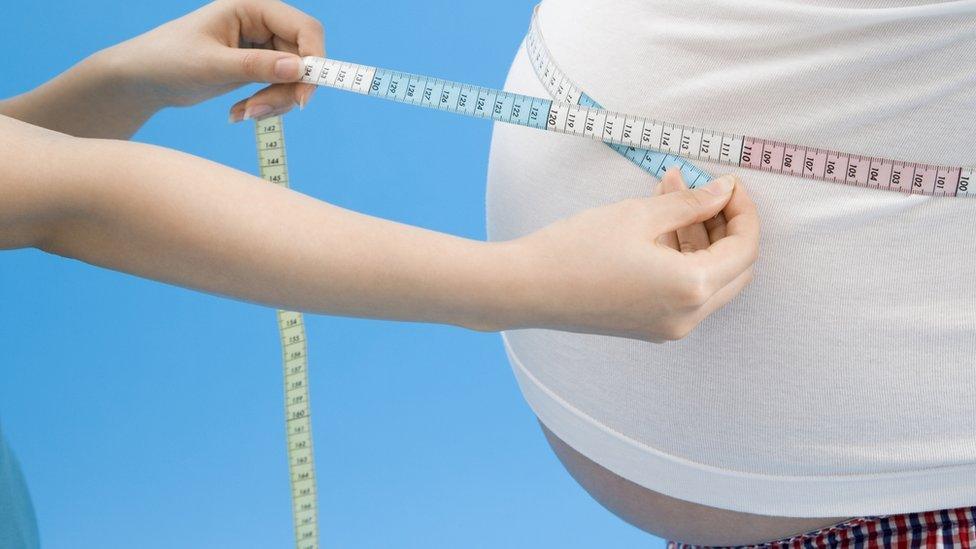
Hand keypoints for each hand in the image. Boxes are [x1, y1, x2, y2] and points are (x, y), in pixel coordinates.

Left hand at [98, 0, 324, 120]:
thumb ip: (257, 66)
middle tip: (263, 112)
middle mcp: (261, 24)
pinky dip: (266, 105)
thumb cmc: (168, 60)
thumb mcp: (212, 64)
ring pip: (294, 78)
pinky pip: (279, 89)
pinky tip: (239, 113)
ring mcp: (261, 47)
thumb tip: (300, 69)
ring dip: (276, 101)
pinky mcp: (257, 68)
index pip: (304, 28)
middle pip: (302, 57)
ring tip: (244, 114)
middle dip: (288, 89)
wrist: (144, 79)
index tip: (305, 94)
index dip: (314, 58)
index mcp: (251, 8)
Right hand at [505, 169, 759, 341]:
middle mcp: (688, 316)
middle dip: (728, 226)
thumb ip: (691, 203)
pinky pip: (685, 291)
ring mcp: (669, 326)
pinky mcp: (650, 326)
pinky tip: (661, 224)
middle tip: (710, 192)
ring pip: (711, 279)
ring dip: (703, 238)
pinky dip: (683, 258)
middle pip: (736, 268)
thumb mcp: (639, 215)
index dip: (744, 211)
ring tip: (675, 194)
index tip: (730, 185)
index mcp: (691, 288)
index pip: (744, 247)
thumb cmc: (576, 250)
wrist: (527, 288)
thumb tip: (725, 191)